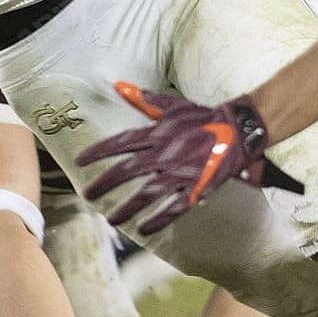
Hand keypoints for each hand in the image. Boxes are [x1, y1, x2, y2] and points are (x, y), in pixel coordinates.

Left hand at [80, 84, 303, 238]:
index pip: (121, 143)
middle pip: (127, 171)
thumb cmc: (203, 117)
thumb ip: (144, 99)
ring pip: (147, 195)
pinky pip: (174, 208)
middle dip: (104, 184)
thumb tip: (118, 86)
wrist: (238, 130)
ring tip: (110, 219)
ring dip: (127, 208)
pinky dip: (158, 221)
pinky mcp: (196, 189)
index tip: (79, 162)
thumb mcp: (172, 105)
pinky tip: (143, 231)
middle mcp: (165, 154)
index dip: (99, 152)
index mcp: (157, 133)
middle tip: (86, 195)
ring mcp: (180, 173)